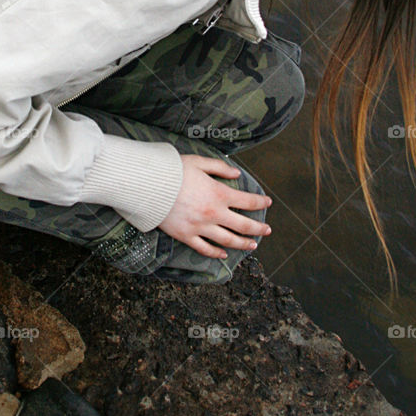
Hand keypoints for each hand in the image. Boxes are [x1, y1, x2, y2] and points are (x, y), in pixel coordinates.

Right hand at [157, 154, 271, 260]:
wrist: (148, 185)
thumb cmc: (172, 171)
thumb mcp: (198, 162)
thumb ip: (220, 168)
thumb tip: (237, 173)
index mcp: (219, 194)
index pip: (248, 201)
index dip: (260, 202)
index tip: (268, 202)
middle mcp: (213, 213)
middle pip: (243, 225)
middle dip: (258, 228)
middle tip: (267, 230)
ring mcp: (200, 227)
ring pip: (227, 240)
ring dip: (243, 244)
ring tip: (253, 245)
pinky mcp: (186, 236)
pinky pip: (204, 248)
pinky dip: (216, 252)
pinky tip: (224, 254)